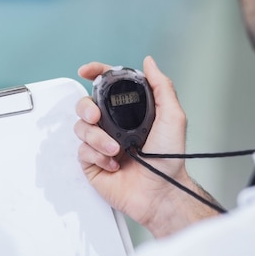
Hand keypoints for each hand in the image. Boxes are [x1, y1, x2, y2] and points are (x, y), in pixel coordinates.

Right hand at [74, 56, 218, 236]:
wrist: (160, 192)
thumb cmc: (170, 160)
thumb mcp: (173, 117)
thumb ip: (161, 86)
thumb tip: (149, 63)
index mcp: (129, 113)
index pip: (108, 87)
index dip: (95, 75)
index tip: (86, 71)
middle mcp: (113, 126)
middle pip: (85, 105)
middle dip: (86, 107)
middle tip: (96, 116)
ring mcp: (102, 144)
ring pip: (81, 128)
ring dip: (97, 138)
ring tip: (116, 149)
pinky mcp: (93, 163)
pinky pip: (82, 150)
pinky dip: (97, 156)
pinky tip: (113, 164)